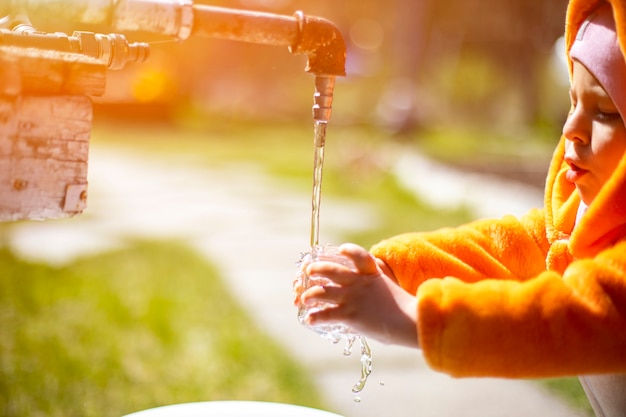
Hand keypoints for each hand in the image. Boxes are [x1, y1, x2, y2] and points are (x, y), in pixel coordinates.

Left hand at [300, 243, 418, 347]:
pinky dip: (315, 317)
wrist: (410, 322)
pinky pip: (325, 314)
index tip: (341, 248)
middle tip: (309, 271)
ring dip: (309, 294)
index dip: (349, 250)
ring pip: (321, 291)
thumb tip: (369, 309)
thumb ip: (377, 296)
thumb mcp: (389, 295)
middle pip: (331, 271)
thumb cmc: (405, 313)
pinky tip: (310, 320)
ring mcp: (351, 297)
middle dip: (318, 269)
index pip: (358, 256)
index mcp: (371, 275)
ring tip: (304, 298)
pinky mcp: (348, 313)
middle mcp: (358, 283)